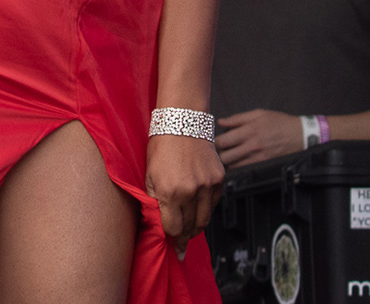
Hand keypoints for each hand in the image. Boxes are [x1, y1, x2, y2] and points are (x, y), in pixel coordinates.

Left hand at [146, 133, 223, 256]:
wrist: (182, 122)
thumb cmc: (162, 146)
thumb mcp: (150, 175)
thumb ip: (154, 200)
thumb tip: (159, 221)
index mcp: (170, 192)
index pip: (174, 228)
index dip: (173, 239)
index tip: (174, 247)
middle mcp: (190, 191)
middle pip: (191, 227)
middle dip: (185, 238)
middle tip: (182, 245)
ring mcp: (207, 184)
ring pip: (205, 218)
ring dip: (197, 227)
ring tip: (191, 230)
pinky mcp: (219, 178)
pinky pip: (214, 202)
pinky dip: (207, 208)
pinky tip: (199, 208)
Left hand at [216, 109, 304, 168]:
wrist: (299, 136)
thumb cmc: (279, 122)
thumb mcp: (259, 114)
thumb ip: (237, 118)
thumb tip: (220, 122)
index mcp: (249, 130)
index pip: (222, 141)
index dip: (213, 142)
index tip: (211, 140)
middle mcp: (251, 145)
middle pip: (224, 156)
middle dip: (217, 153)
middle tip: (216, 149)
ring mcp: (256, 157)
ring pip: (232, 165)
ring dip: (225, 161)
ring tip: (225, 155)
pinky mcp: (262, 165)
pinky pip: (242, 169)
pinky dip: (236, 166)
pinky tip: (236, 160)